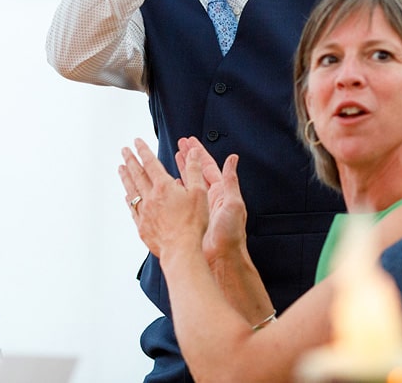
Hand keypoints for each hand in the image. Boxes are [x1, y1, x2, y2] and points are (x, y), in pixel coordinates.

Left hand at [119, 138, 208, 258]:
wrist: (181, 250)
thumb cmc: (193, 223)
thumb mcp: (199, 192)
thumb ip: (194, 170)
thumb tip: (193, 153)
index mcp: (164, 187)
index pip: (150, 163)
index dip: (143, 150)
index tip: (137, 142)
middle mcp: (151, 197)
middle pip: (137, 174)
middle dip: (130, 160)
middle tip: (124, 150)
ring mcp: (144, 212)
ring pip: (131, 190)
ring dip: (125, 177)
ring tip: (120, 168)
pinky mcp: (142, 226)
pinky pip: (132, 209)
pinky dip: (129, 200)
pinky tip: (127, 197)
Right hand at [176, 138, 247, 263]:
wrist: (222, 259)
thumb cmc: (230, 234)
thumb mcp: (233, 204)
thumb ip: (231, 181)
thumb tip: (233, 158)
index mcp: (220, 192)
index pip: (207, 166)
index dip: (197, 153)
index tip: (188, 141)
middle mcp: (209, 197)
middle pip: (196, 171)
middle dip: (188, 157)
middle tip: (179, 144)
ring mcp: (199, 208)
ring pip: (188, 183)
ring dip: (180, 170)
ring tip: (172, 158)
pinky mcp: (191, 218)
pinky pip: (181, 199)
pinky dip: (175, 190)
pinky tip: (168, 184)